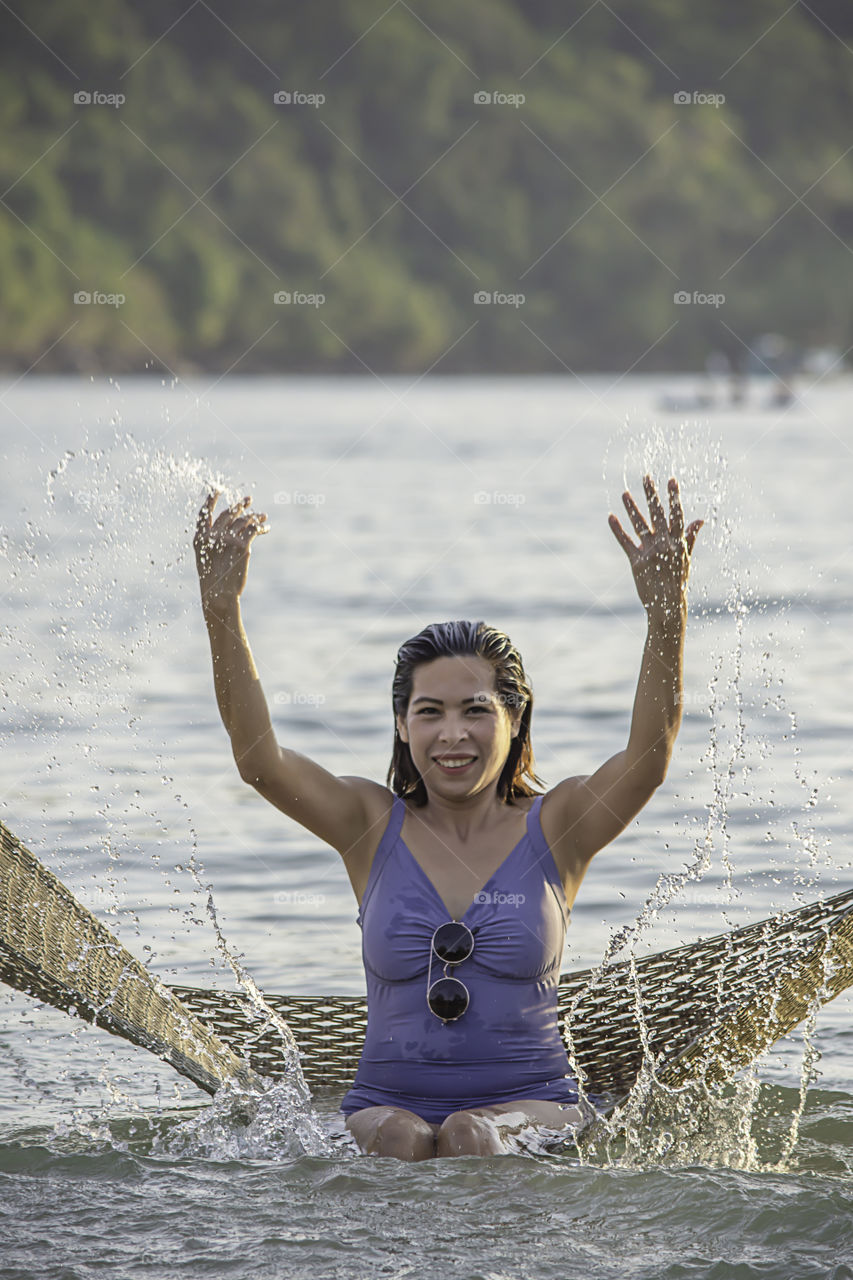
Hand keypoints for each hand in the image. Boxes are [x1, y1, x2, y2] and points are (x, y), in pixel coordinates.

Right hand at [193, 491, 268, 611]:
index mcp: (200, 538)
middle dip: (239, 506)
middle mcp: (214, 535)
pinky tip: (265, 528)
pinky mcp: (242, 545)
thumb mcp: (208, 559)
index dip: (210, 500)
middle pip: (228, 514)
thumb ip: (216, 543)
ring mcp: (228, 539)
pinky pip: (253, 530)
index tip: (217, 490)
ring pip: (244, 521)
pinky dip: (261, 528)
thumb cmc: (213, 580)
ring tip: (262, 515)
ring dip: (254, 517)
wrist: (220, 593)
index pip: (204, 513)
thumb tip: (233, 530)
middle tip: (248, 499)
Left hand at [608, 475, 701, 617]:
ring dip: (631, 508)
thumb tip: (700, 520)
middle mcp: (665, 545)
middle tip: (645, 477)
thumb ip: (690, 537)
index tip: (671, 480)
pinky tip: (611, 517)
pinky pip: (625, 542)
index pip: (677, 514)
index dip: (674, 497)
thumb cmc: (678, 581)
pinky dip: (617, 529)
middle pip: (657, 514)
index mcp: (678, 542)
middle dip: (651, 494)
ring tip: (624, 493)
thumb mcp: (686, 559)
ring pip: (640, 525)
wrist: (667, 605)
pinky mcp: (636, 562)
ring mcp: (650, 552)